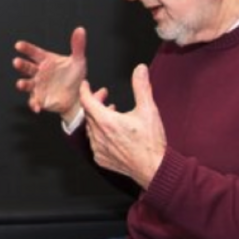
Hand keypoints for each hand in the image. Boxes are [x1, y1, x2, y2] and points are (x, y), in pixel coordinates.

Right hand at [13, 27, 87, 120]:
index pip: (34, 53)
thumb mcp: (78, 61)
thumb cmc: (74, 76)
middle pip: (27, 67)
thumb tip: (80, 30)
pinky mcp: (39, 99)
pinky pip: (34, 101)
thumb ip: (78, 46)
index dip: (26, 48)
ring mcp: (37, 86)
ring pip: (27, 84)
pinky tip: (37, 107)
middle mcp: (39, 72)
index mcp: (46, 61)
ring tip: (20, 84)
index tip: (19, 45)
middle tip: (16, 62)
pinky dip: (34, 104)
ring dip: (23, 84)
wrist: (77, 96)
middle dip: (21, 65)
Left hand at [80, 64, 166, 188]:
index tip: (85, 85)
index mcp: (106, 122)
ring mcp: (98, 149)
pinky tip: (110, 132)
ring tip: (110, 113)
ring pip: (90, 128)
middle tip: (104, 97)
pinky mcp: (101, 159)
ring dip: (97, 118)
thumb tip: (139, 70)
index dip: (85, 90)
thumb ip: (141, 87)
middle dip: (94, 102)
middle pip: (88, 114)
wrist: (153, 168)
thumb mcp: (148, 110)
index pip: (86, 101)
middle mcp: (98, 136)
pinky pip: (94, 142)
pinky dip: (99, 133)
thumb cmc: (151, 142)